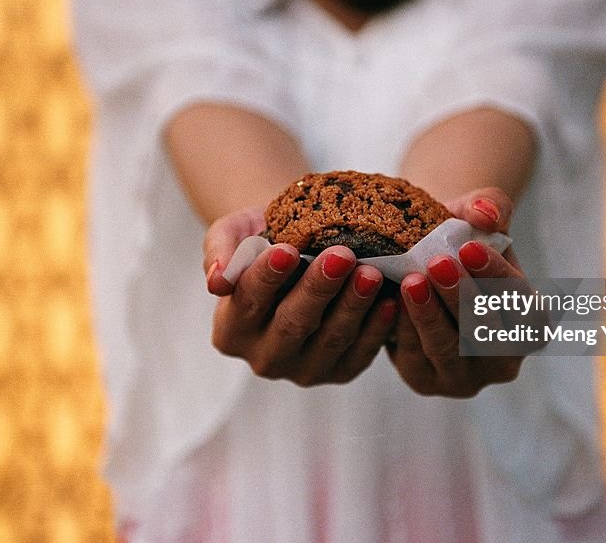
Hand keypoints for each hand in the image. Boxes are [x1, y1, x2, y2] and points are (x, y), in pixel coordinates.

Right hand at [203, 207, 397, 386]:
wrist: (299, 249)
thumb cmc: (263, 237)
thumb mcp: (233, 233)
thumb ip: (219, 252)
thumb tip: (216, 282)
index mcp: (230, 331)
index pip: (247, 302)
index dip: (266, 277)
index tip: (285, 250)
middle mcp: (263, 358)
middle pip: (291, 325)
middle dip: (318, 289)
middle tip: (341, 255)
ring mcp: (303, 370)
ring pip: (330, 340)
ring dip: (352, 307)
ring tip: (371, 273)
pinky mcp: (339, 373)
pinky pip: (360, 353)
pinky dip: (376, 329)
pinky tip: (389, 300)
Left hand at [387, 190, 537, 397]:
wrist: (420, 263)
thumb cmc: (458, 241)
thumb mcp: (476, 215)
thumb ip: (490, 205)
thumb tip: (484, 212)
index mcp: (531, 321)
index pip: (522, 304)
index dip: (497, 277)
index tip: (470, 247)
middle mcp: (505, 358)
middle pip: (487, 333)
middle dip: (462, 298)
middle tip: (437, 262)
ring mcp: (467, 378)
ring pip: (450, 350)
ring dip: (430, 316)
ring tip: (411, 281)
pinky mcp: (427, 382)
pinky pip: (416, 360)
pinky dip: (405, 330)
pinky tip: (391, 301)